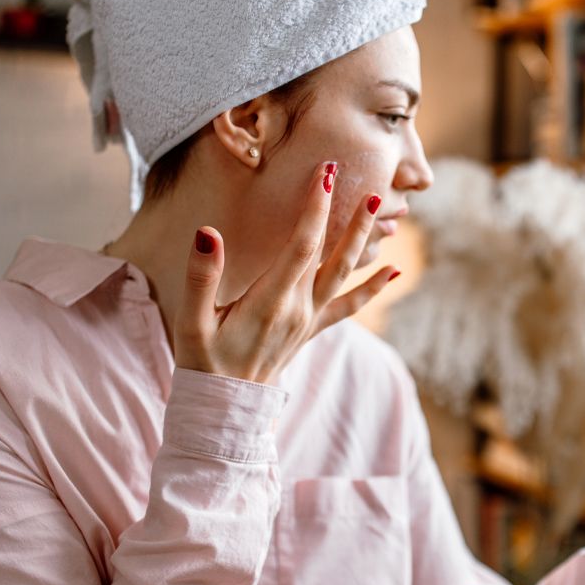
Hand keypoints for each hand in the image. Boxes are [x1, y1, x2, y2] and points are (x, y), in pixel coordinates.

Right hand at [173, 161, 398, 384]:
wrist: (225, 410)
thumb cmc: (203, 364)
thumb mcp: (191, 323)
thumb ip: (201, 277)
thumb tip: (208, 233)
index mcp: (270, 302)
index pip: (301, 246)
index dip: (315, 208)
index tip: (324, 174)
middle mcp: (298, 309)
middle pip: (332, 256)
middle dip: (349, 218)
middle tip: (370, 185)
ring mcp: (308, 320)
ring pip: (343, 275)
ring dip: (363, 243)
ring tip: (382, 212)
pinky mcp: (310, 330)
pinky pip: (348, 306)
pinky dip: (371, 289)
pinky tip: (393, 272)